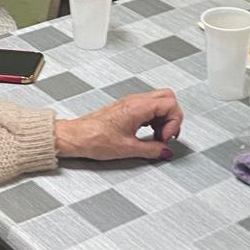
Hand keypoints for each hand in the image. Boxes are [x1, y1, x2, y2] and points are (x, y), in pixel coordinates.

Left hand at [54, 90, 181, 162]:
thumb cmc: (94, 139)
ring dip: (163, 119)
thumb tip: (165, 151)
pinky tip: (148, 133)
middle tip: (166, 135)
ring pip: (159, 102)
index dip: (174, 122)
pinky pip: (148, 107)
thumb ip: (152, 150)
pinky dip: (154, 119)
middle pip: (168, 98)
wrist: (76, 137)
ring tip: (156, 137)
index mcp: (138, 107)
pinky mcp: (126, 108)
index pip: (171, 104)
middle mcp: (135, 101)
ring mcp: (130, 103)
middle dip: (172, 117)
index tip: (165, 138)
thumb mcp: (128, 149)